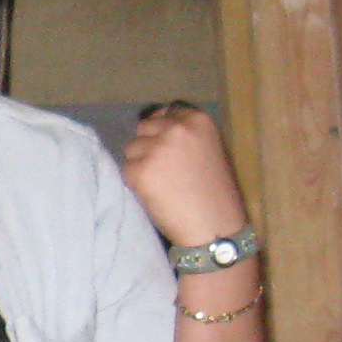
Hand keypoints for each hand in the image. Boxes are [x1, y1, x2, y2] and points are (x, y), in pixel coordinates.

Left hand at [121, 102, 250, 252]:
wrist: (215, 228)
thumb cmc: (215, 193)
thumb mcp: (209, 149)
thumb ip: (185, 135)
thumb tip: (155, 126)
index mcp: (198, 120)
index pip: (165, 112)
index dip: (162, 131)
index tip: (168, 149)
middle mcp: (176, 129)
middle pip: (144, 128)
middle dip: (148, 146)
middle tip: (164, 170)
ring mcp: (157, 149)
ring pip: (131, 149)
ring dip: (140, 164)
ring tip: (162, 184)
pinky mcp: (140, 170)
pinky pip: (125, 170)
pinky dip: (134, 184)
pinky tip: (154, 195)